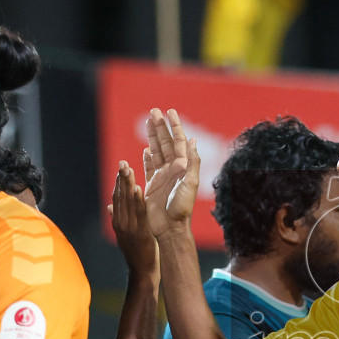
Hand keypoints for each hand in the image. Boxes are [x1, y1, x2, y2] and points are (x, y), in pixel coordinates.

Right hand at [108, 161, 158, 282]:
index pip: (117, 199)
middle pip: (119, 197)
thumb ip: (117, 220)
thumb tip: (109, 206)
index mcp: (118, 222)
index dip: (118, 183)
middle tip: (123, 162)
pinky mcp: (140, 232)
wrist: (142, 273)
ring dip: (127, 184)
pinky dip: (137, 200)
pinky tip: (138, 187)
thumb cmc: (137, 255)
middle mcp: (121, 223)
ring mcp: (129, 228)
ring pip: (127, 202)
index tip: (120, 169)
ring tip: (128, 169)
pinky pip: (138, 213)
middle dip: (121, 179)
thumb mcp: (125, 236)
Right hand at [142, 109, 200, 239]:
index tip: (170, 112)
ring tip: (148, 122)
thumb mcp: (190, 183)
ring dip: (152, 136)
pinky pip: (149, 167)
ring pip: (156, 151)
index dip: (175, 126)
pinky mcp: (153, 185)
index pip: (178, 141)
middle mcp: (172, 169)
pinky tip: (146, 149)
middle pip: (165, 143)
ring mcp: (162, 176)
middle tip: (154, 111)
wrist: (170, 227)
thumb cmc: (182, 207)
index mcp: (183, 167)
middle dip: (160, 127)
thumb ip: (192, 162)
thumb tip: (192, 141)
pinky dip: (147, 157)